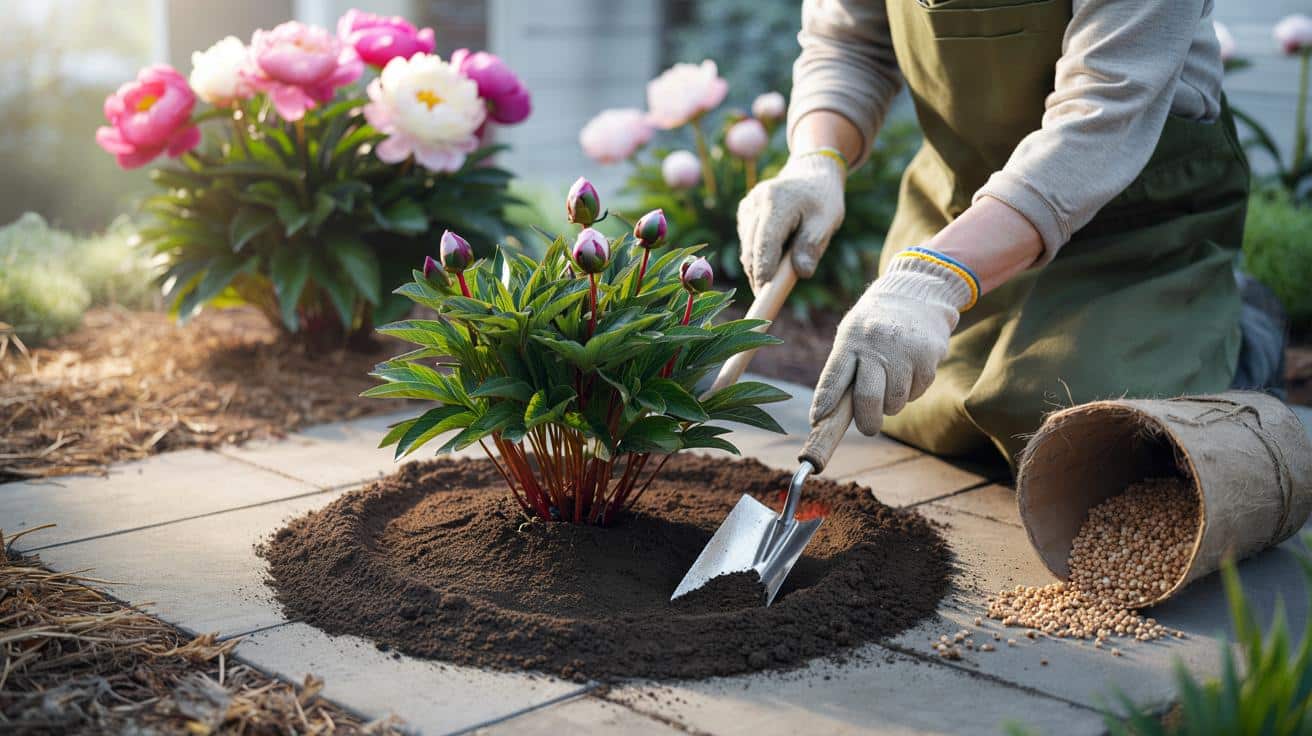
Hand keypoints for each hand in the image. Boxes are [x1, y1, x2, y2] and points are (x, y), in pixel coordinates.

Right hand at [736, 151, 845, 291]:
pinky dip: (759, 253)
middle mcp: (755, 202)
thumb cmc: (822, 200)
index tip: (765, 294)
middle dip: (759, 275)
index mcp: (775, 202)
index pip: (764, 244)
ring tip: (784, 263)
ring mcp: (747, 207)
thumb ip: (812, 246)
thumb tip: (802, 273)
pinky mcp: (744, 212)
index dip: (763, 271)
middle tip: (772, 295)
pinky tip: (777, 248)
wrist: (810, 174)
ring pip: (747, 249)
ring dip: (760, 264)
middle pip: (751, 250)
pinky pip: (747, 242)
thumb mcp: (826, 221)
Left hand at [810, 250, 976, 434]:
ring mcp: (905, 351)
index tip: (818, 420)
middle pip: (868, 398)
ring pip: (895, 401)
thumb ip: (844, 368)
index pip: (834, 377)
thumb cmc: (876, 323)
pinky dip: (911, 391)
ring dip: (891, 404)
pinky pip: (916, 392)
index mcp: (852, 338)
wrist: (918, 292)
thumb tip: (830, 413)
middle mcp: (877, 343)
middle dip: (867, 421)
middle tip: (868, 428)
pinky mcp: (929, 357)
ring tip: (891, 384)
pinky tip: (909, 371)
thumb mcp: (853, 333)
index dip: (825, 402)